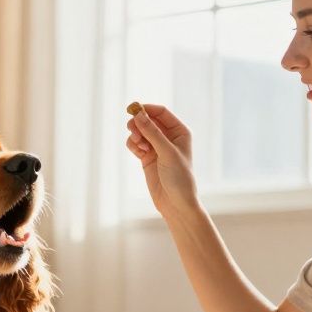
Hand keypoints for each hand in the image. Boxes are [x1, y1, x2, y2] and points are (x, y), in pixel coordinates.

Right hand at [125, 103, 198, 218]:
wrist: (175, 202)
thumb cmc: (179, 177)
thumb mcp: (167, 152)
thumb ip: (152, 133)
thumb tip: (138, 115)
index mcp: (180, 131)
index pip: (161, 113)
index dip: (148, 109)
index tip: (133, 109)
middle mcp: (169, 137)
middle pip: (148, 120)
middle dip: (139, 123)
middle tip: (131, 128)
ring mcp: (157, 147)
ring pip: (140, 132)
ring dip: (135, 135)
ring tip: (138, 145)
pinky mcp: (147, 157)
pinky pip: (136, 144)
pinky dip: (133, 145)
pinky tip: (137, 152)